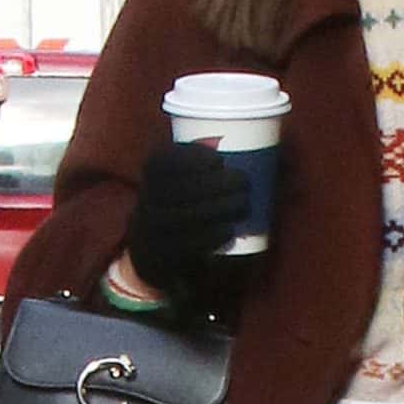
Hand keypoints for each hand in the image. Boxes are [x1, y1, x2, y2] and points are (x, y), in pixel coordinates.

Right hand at [127, 143, 251, 290]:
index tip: (219, 160)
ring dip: (218, 208)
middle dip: (214, 184)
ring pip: (182, 217)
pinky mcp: (162, 258)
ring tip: (244, 204)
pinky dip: (210, 236)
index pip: (160, 162)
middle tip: (244, 182)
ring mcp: (150, 233)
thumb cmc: (185, 206)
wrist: (158, 254)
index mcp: (150, 180)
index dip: (188, 157)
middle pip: (176, 189)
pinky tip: (229, 230)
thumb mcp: (185, 181)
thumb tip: (258, 145)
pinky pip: (184, 247)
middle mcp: (145, 203)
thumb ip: (207, 164)